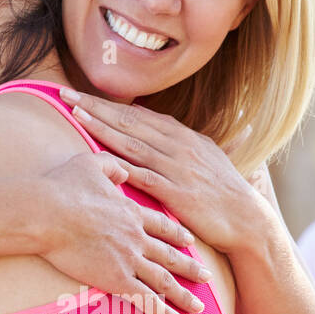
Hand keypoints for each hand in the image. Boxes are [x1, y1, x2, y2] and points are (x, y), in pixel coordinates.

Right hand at [39, 150, 211, 313]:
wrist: (48, 213)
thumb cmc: (62, 187)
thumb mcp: (91, 164)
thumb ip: (112, 166)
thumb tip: (125, 169)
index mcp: (132, 212)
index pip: (162, 226)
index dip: (178, 235)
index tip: (191, 242)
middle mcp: (137, 237)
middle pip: (171, 255)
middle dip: (191, 267)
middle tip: (208, 277)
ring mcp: (130, 259)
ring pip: (164, 281)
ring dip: (183, 295)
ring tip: (198, 307)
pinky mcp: (117, 279)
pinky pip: (147, 300)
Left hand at [58, 88, 261, 253]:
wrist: (247, 219)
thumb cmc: (225, 192)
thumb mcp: (208, 159)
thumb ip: (185, 143)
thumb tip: (171, 130)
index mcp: (183, 136)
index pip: (139, 115)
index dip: (109, 105)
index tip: (83, 96)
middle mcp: (179, 146)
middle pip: (130, 122)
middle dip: (96, 106)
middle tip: (66, 94)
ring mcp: (178, 168)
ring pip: (132, 143)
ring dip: (102, 127)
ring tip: (76, 114)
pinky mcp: (177, 192)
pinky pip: (144, 175)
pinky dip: (121, 164)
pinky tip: (101, 156)